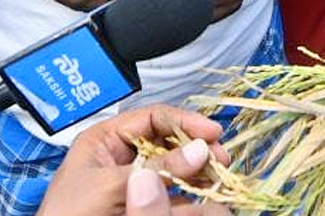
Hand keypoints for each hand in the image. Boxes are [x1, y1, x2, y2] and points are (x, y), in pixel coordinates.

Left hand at [37, 105, 229, 215]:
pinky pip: (172, 197)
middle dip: (195, 148)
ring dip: (197, 171)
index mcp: (105, 141)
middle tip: (219, 157)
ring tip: (217, 177)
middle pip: (168, 142)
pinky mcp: (140, 207)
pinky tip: (205, 194)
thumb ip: (156, 167)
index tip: (211, 132)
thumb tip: (198, 150)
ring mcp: (133, 184)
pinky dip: (190, 196)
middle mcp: (122, 158)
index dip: (183, 121)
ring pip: (174, 169)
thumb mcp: (110, 185)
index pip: (152, 118)